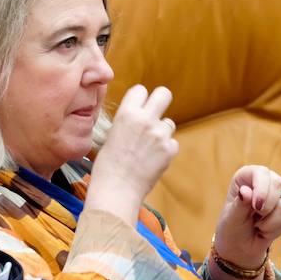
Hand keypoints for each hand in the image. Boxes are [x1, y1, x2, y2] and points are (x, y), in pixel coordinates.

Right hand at [84, 85, 178, 223]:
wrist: (116, 190)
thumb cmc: (108, 166)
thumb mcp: (112, 134)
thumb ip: (129, 121)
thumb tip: (141, 115)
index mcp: (126, 114)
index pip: (141, 90)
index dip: (140, 99)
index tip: (139, 108)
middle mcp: (145, 120)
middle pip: (164, 94)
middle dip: (160, 100)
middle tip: (156, 113)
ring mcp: (160, 135)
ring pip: (169, 123)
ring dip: (162, 132)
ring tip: (147, 149)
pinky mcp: (170, 150)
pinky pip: (172, 143)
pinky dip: (165, 150)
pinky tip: (152, 160)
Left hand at [213, 165, 280, 268]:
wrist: (239, 248)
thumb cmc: (231, 230)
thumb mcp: (231, 218)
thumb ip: (239, 205)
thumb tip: (246, 191)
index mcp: (246, 178)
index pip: (261, 172)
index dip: (261, 188)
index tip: (256, 206)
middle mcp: (263, 182)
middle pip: (277, 183)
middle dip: (267, 205)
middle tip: (255, 217)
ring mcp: (276, 197)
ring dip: (269, 221)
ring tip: (257, 225)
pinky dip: (274, 229)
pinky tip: (264, 230)